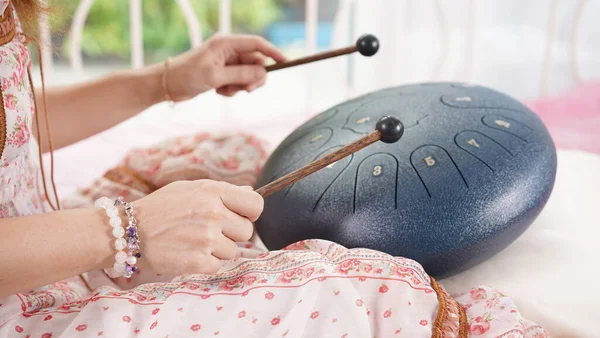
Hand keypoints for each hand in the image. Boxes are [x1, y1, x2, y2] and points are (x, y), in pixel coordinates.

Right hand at [132, 179, 262, 274]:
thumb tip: (249, 192)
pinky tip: (188, 253)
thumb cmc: (160, 208)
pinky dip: (206, 263)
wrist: (127, 231)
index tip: (239, 217)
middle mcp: (213, 213)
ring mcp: (206, 238)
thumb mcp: (189, 189)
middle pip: (247, 231)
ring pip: (233, 251)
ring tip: (194, 242)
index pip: (255, 204)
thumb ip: (222, 191)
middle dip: (232, 233)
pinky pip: (218, 265)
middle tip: (209, 232)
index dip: (250, 213)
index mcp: (213, 191)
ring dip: (218, 250)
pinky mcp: (198, 260)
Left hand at [164, 34, 286, 99]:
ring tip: (225, 90)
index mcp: (226, 43)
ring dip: (241, 86)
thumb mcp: (217, 77)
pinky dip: (232, 89)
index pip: (257, 44)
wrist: (167, 85)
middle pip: (255, 62)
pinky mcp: (222, 73)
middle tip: (247, 90)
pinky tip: (219, 91)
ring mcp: (226, 62)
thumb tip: (264, 73)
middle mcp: (228, 50)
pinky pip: (238, 82)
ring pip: (247, 74)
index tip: (286, 62)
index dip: (273, 53)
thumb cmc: (187, 76)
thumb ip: (242, 74)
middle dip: (254, 78)